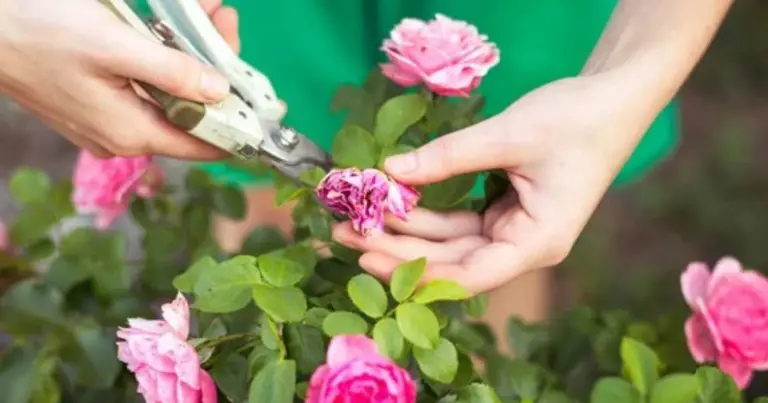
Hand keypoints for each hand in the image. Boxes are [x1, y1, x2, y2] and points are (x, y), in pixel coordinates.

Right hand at [0, 0, 238, 158]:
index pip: (204, 145)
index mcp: (132, 132)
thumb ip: (173, 73)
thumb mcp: (115, 46)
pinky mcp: (95, 103)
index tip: (265, 98)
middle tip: (222, 17)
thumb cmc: (40, 31)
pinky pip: (144, 85)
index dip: (238, 123)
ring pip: (168, 94)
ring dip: (189, 55)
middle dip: (214, 67)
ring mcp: (107, 122)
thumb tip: (221, 93)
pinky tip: (168, 26)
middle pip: (190, 112)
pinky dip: (162, 57)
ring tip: (204, 11)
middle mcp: (123, 137)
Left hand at [332, 73, 654, 293]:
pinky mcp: (504, 213)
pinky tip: (392, 201)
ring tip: (356, 218)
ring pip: (450, 242)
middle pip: (451, 262)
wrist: (613, 99)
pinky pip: (458, 221)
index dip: (415, 271)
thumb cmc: (576, 120)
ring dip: (406, 231)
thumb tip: (390, 170)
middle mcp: (523, 247)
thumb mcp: (508, 136)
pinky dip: (426, 212)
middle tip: (344, 233)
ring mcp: (513, 231)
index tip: (368, 256)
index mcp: (537, 243)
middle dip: (398, 249)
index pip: (468, 275)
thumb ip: (448, 157)